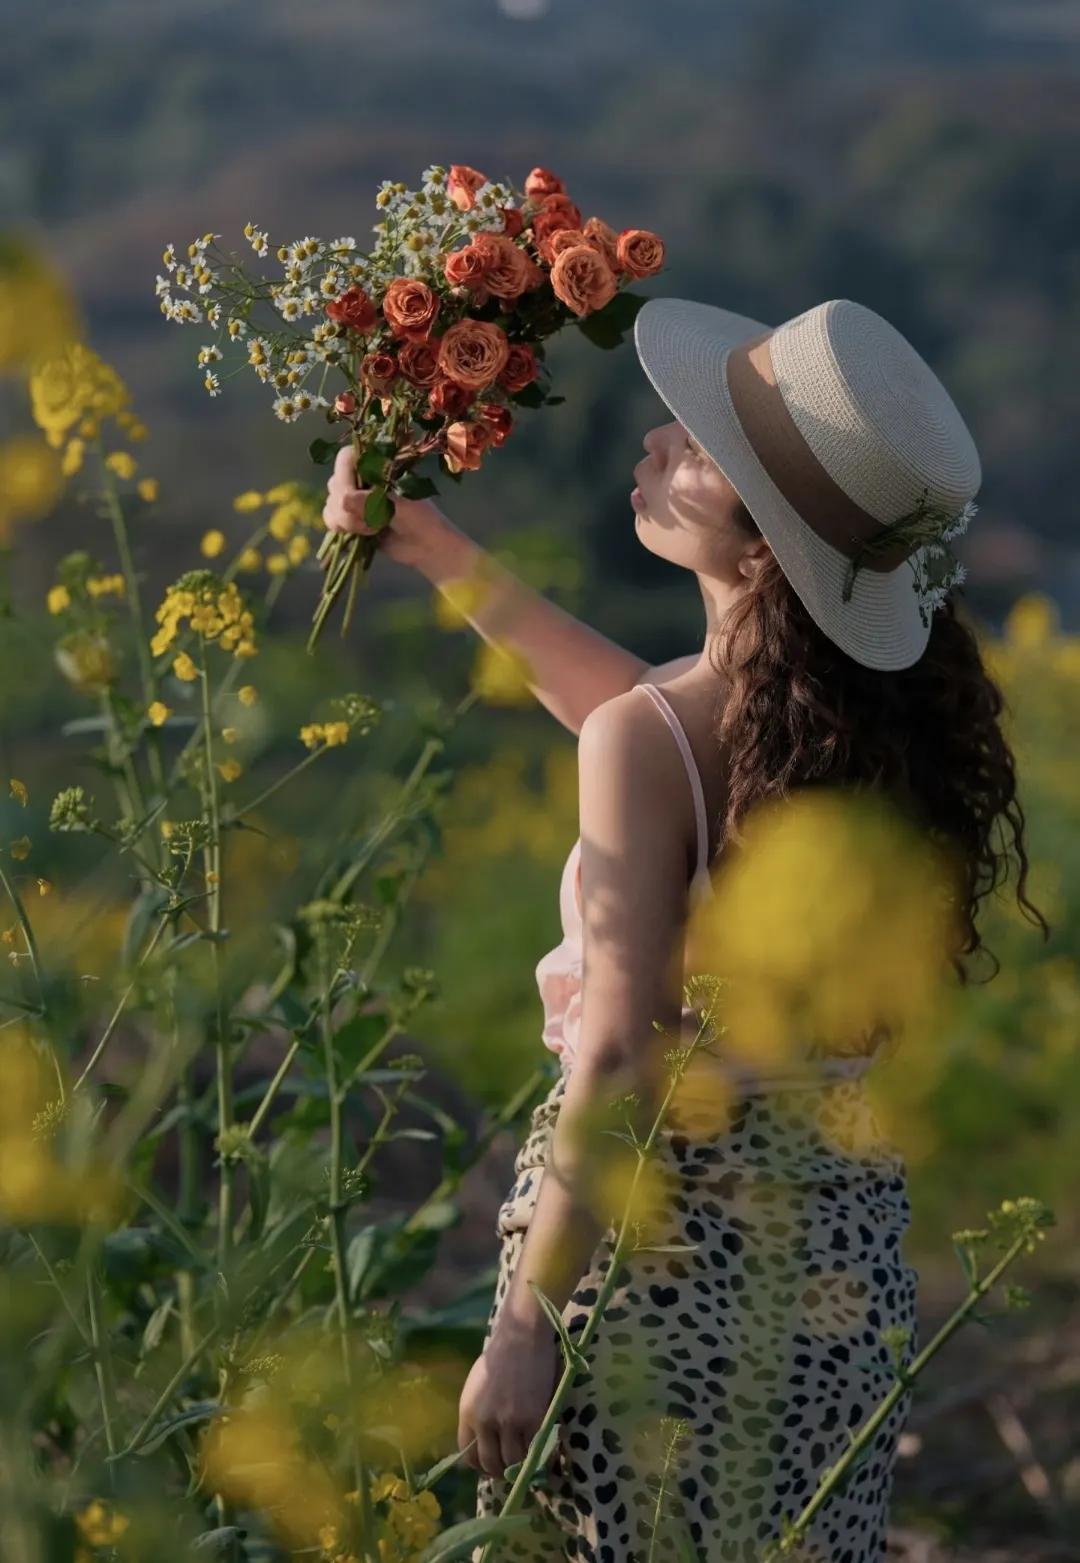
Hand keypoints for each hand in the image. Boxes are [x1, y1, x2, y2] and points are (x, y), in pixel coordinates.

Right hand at [322, 443, 457, 573]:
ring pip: (330, 504)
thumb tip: (342, 501)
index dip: (344, 477)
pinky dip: (341, 528)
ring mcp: (353, 498)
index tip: (351, 497)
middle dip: (348, 507)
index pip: (346, 458)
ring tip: (373, 530)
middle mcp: (362, 478)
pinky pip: (330, 518)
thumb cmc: (420, 518)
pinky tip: (362, 535)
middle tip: (373, 522)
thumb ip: (371, 502)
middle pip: (335, 484)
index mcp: (376, 466)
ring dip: (347, 521)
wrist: (425, 546)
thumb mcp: (399, 506)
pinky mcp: (349, 518)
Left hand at [457, 1320, 560, 1479]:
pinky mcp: (533, 1419)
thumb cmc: (501, 1355)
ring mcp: (510, 1422)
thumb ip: (478, 1414)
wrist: (522, 1335)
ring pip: (514, 1462)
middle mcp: (485, 1422)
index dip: (481, 1466)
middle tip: (512, 1471)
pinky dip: (541, 1457)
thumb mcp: (477, 1387)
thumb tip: (485, 1440)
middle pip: (490, 1463)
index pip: (468, 1455)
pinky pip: (536, 1450)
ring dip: (521, 1467)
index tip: (492, 1466)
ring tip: (529, 1464)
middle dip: (501, 1472)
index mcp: (468, 1413)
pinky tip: (544, 1455)